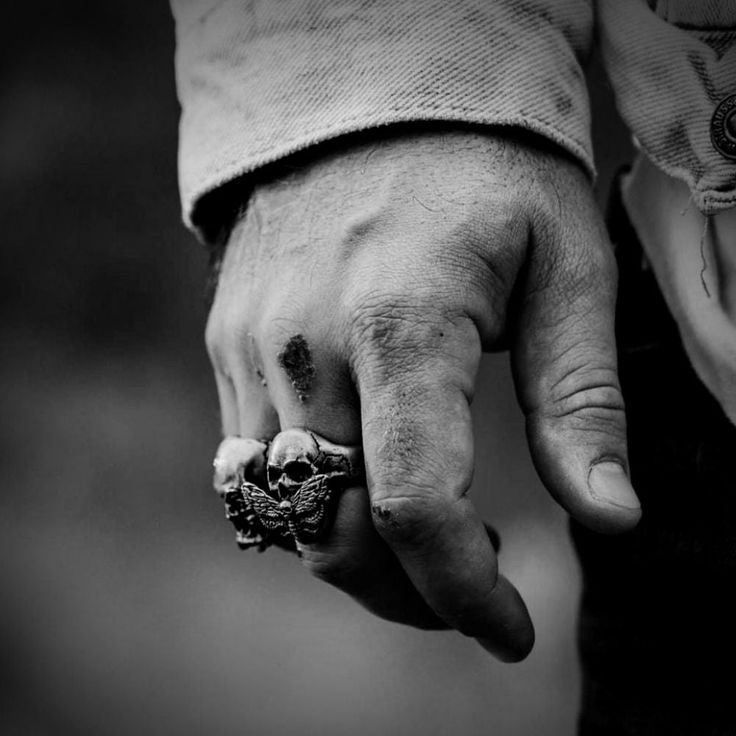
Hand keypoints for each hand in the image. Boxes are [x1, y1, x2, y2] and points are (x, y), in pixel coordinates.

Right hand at [205, 128, 640, 660]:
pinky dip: (309, 505)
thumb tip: (612, 518)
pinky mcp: (230, 346)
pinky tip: (360, 479)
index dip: (464, 594)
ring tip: (423, 532)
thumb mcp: (565, 267)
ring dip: (357, 556)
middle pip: (337, 534)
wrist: (366, 101)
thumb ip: (580, 399)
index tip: (510, 628)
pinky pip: (253, 466)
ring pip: (287, 514)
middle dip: (410, 594)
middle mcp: (308, 347)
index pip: (415, 504)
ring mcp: (255, 349)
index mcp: (402, 323)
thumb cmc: (484, 176)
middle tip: (474, 580)